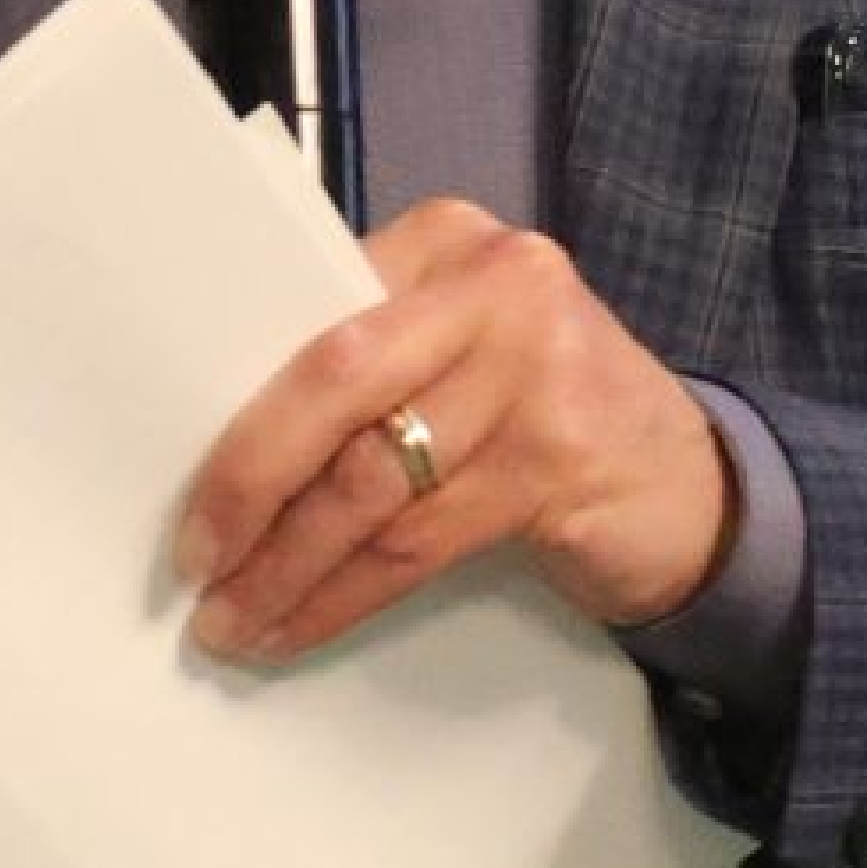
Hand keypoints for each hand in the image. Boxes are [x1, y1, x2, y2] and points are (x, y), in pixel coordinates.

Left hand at [173, 200, 735, 660]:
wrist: (692, 488)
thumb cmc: (541, 418)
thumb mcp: (460, 355)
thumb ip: (368, 361)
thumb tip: (210, 442)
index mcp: (449, 241)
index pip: (311, 312)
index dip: (234, 404)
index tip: (173, 480)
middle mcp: (497, 285)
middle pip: (333, 382)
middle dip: (246, 481)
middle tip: (194, 561)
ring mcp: (536, 370)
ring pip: (370, 479)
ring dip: (286, 563)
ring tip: (232, 619)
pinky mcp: (556, 461)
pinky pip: (416, 540)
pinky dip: (343, 594)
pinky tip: (300, 626)